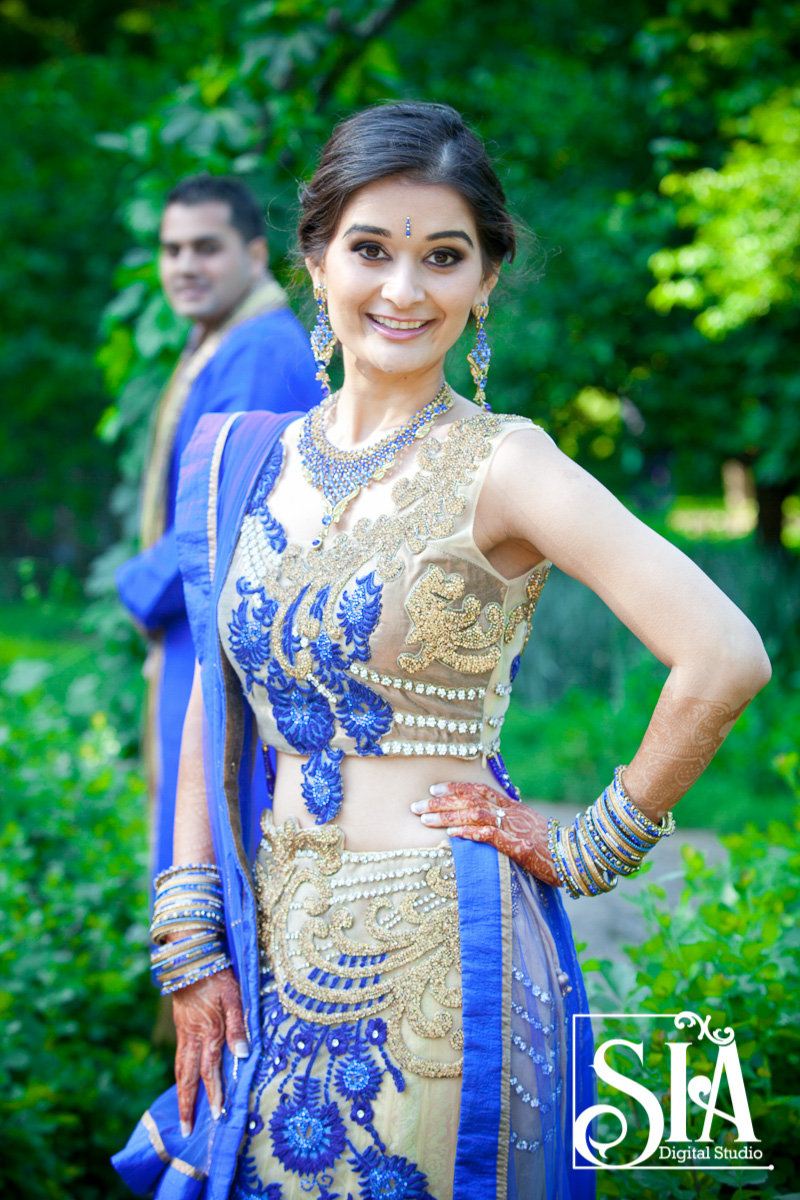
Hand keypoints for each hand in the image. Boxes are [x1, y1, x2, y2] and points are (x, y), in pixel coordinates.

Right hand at [172, 967, 248, 1136]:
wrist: (190, 959)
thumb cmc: (218, 976)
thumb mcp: (234, 997)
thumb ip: (238, 1026)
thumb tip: (243, 1055)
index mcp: (209, 1031)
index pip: (211, 1070)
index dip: (214, 1093)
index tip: (217, 1115)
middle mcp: (193, 1037)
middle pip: (188, 1078)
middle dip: (188, 1105)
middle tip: (187, 1130)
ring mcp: (184, 1033)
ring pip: (180, 1070)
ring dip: (181, 1094)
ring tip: (183, 1114)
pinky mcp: (180, 1028)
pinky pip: (178, 1058)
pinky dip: (180, 1076)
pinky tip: (183, 1083)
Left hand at [411, 781, 558, 886]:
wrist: (576, 857)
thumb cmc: (552, 847)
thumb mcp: (528, 829)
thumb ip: (508, 824)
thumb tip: (487, 825)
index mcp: (512, 806)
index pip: (478, 790)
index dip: (455, 788)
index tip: (433, 789)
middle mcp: (510, 812)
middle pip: (470, 800)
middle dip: (440, 803)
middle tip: (416, 806)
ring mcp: (513, 828)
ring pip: (474, 814)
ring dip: (447, 816)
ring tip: (425, 820)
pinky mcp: (516, 845)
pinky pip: (487, 835)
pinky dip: (467, 833)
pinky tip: (450, 835)